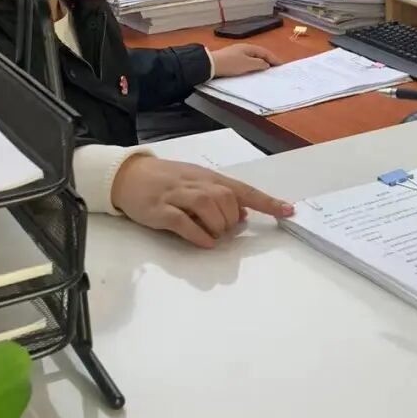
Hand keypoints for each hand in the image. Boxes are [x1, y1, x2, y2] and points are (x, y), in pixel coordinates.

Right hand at [111, 155, 292, 248]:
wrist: (127, 174)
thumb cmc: (167, 181)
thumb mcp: (197, 184)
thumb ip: (221, 197)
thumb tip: (244, 215)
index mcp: (208, 178)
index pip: (243, 189)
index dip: (266, 201)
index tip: (288, 211)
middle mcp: (195, 183)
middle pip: (226, 198)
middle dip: (232, 218)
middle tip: (225, 230)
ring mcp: (176, 195)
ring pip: (207, 205)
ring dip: (217, 225)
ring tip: (215, 236)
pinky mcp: (159, 210)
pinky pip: (181, 221)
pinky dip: (197, 233)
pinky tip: (205, 243)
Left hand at [210, 43, 279, 78]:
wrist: (211, 65)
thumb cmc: (230, 64)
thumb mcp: (247, 64)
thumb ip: (259, 64)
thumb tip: (266, 64)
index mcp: (249, 48)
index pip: (265, 52)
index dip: (274, 59)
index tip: (281, 65)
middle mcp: (243, 48)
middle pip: (259, 54)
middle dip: (268, 60)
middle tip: (275, 67)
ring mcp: (237, 53)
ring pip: (253, 57)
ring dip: (260, 63)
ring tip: (266, 70)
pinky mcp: (232, 59)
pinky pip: (247, 61)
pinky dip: (253, 65)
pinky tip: (253, 70)